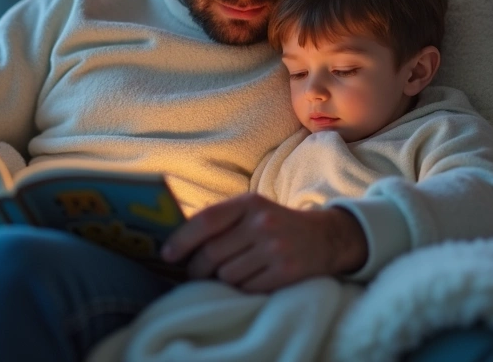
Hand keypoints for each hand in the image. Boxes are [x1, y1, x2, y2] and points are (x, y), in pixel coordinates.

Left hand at [161, 193, 367, 292]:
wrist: (325, 238)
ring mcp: (276, 247)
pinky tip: (250, 280)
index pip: (206, 221)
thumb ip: (220, 219)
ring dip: (223, 280)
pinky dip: (243, 288)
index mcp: (249, 202)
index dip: (182, 240)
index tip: (167, 255)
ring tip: (231, 273)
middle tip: (194, 274)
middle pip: (212, 254)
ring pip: (227, 275)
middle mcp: (262, 222)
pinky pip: (247, 288)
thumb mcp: (252, 209)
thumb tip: (177, 241)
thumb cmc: (275, 224)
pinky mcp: (287, 272)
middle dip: (197, 269)